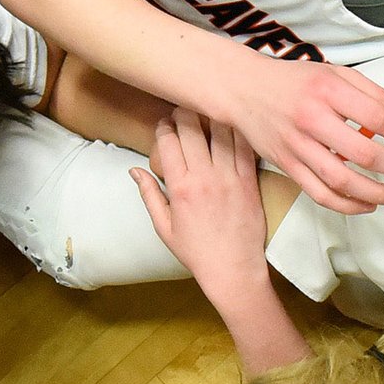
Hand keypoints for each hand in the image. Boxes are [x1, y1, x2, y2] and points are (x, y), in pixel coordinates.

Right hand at [130, 108, 265, 282]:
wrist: (234, 270)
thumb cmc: (197, 252)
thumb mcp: (164, 227)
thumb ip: (149, 195)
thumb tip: (134, 170)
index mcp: (180, 187)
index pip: (168, 140)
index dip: (163, 127)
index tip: (164, 127)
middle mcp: (204, 177)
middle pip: (192, 127)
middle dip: (184, 114)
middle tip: (183, 113)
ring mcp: (230, 177)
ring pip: (220, 129)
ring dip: (211, 117)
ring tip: (207, 115)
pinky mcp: (250, 180)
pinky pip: (244, 145)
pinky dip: (237, 131)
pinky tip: (231, 127)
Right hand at [223, 58, 383, 215]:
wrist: (243, 89)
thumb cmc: (293, 81)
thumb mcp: (334, 72)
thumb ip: (371, 93)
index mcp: (328, 90)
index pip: (378, 118)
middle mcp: (312, 119)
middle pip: (365, 154)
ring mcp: (298, 147)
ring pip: (343, 182)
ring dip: (377, 193)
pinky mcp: (288, 166)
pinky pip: (321, 194)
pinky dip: (348, 205)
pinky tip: (368, 205)